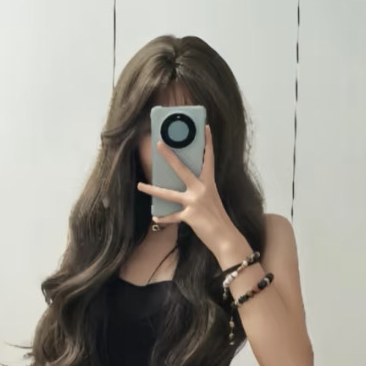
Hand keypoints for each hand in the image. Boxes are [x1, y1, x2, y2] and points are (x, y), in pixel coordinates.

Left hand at [136, 123, 239, 259]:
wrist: (225, 237)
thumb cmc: (218, 218)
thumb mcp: (211, 199)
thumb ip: (200, 191)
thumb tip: (184, 187)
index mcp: (209, 183)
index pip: (209, 158)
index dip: (208, 143)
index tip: (206, 128)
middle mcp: (202, 189)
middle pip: (182, 169)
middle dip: (170, 157)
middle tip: (159, 144)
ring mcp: (195, 202)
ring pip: (169, 193)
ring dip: (152, 189)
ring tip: (140, 185)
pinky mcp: (189, 216)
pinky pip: (172, 216)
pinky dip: (164, 218)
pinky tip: (155, 217)